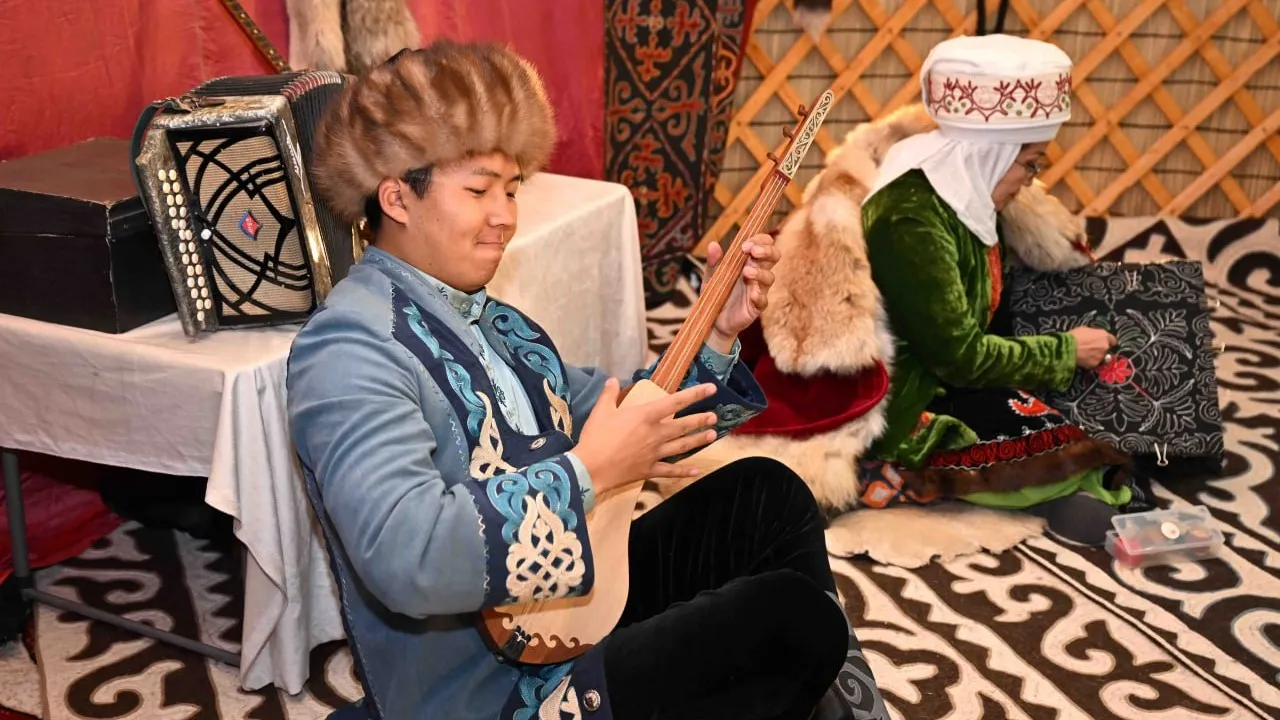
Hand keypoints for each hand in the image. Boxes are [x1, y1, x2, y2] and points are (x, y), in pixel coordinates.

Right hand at [573, 378, 719, 495]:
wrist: (590, 468)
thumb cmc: (595, 437)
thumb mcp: (600, 411)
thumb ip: (609, 394)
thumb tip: (612, 380)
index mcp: (645, 416)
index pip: (675, 402)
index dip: (695, 394)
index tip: (711, 389)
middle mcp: (655, 434)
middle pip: (683, 426)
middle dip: (700, 420)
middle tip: (714, 417)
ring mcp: (654, 453)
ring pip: (681, 446)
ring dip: (698, 440)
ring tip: (712, 435)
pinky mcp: (649, 470)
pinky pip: (670, 471)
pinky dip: (684, 472)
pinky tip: (696, 470)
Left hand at [706, 233, 779, 350]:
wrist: (713, 319)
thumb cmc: (716, 293)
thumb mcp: (711, 276)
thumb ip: (713, 261)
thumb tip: (713, 244)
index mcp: (748, 261)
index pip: (763, 245)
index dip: (759, 240)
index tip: (745, 244)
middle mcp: (757, 273)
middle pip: (774, 257)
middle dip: (767, 250)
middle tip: (753, 251)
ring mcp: (758, 290)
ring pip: (770, 277)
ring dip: (760, 272)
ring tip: (746, 272)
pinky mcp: (756, 307)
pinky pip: (763, 300)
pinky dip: (759, 296)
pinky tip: (752, 295)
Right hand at [1069, 326, 1116, 368]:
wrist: (1067, 348)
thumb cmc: (1073, 337)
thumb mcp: (1084, 329)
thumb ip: (1093, 334)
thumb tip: (1092, 337)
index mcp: (1103, 335)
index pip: (1113, 340)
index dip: (1109, 342)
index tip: (1106, 343)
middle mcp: (1105, 346)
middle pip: (1106, 349)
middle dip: (1100, 349)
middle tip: (1091, 349)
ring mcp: (1101, 356)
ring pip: (1100, 357)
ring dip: (1095, 356)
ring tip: (1084, 355)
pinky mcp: (1095, 364)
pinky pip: (1093, 363)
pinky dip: (1089, 362)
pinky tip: (1082, 359)